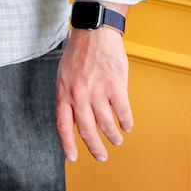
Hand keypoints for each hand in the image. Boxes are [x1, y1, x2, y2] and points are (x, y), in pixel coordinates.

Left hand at [55, 27, 131, 162]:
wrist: (94, 32)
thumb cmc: (78, 52)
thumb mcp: (64, 75)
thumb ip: (68, 96)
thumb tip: (74, 118)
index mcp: (64, 92)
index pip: (63, 125)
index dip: (68, 144)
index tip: (73, 158)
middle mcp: (79, 95)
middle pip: (87, 131)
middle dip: (95, 148)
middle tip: (101, 156)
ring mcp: (97, 91)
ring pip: (106, 125)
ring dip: (113, 136)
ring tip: (116, 140)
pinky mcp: (115, 87)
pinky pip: (122, 112)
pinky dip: (126, 122)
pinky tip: (127, 125)